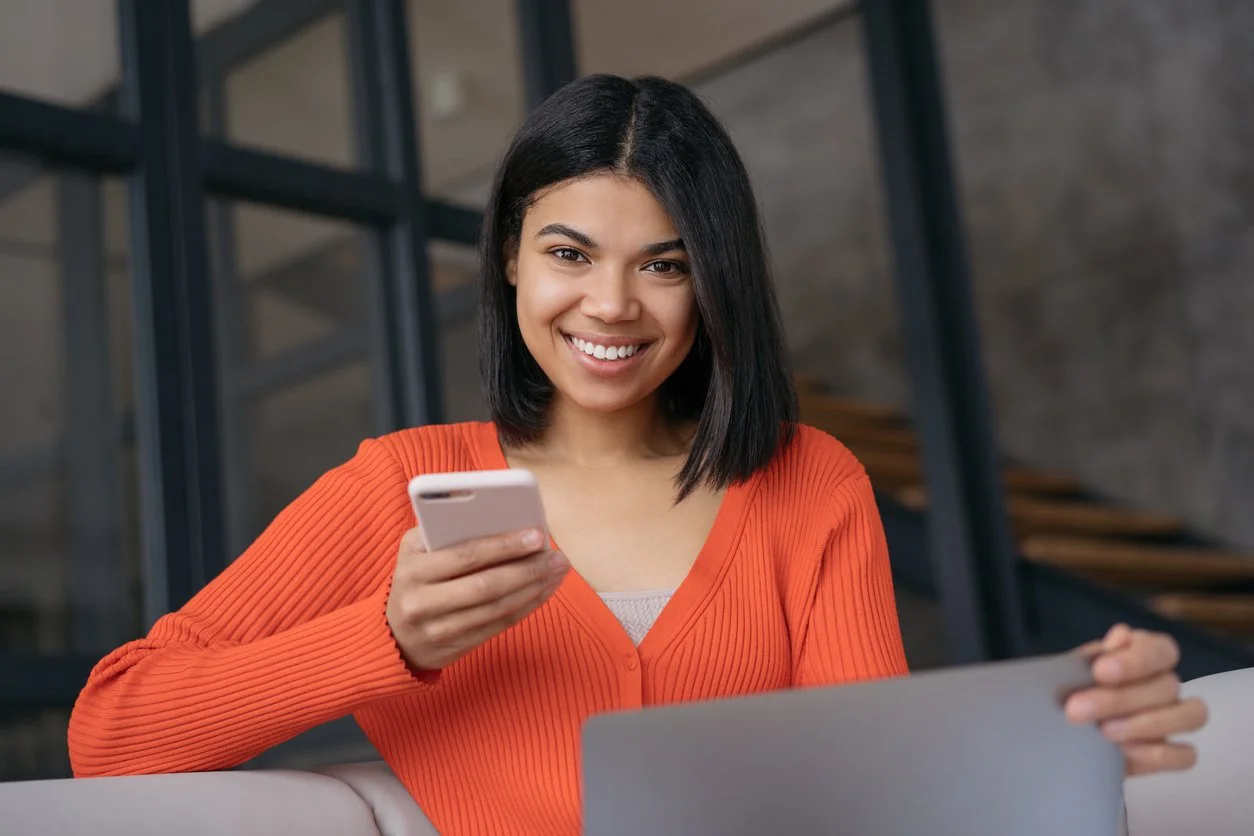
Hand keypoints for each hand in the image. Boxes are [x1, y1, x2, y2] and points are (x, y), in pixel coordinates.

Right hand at [386, 527, 569, 671]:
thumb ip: (446, 531)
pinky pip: (499, 626)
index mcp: (412, 568)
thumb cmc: (415, 578)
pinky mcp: (455, 648)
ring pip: (497, 609)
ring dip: (533, 589)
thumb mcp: (415, 550)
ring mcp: (437, 629)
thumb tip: (501, 520)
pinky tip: (543, 590)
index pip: (465, 555)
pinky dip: (527, 607)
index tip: (536, 535)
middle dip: (527, 569)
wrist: (391, 634)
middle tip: (556, 556)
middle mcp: (421, 601)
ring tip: (557, 571)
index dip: (504, 545)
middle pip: (486, 586)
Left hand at [1065, 624, 1207, 775]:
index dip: (1135, 660)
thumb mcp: (1071, 671)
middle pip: (1168, 686)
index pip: (1161, 650)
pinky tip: (1124, 751)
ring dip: (1146, 724)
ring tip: (1103, 732)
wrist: (1059, 731)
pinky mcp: (1173, 754)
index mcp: (1146, 655)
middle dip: (1119, 699)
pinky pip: (1186, 755)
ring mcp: (1175, 719)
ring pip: (1191, 716)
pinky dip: (1158, 754)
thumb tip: (1123, 635)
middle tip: (1077, 709)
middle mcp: (1166, 683)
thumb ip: (1095, 654)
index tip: (1099, 671)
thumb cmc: (1069, 691)